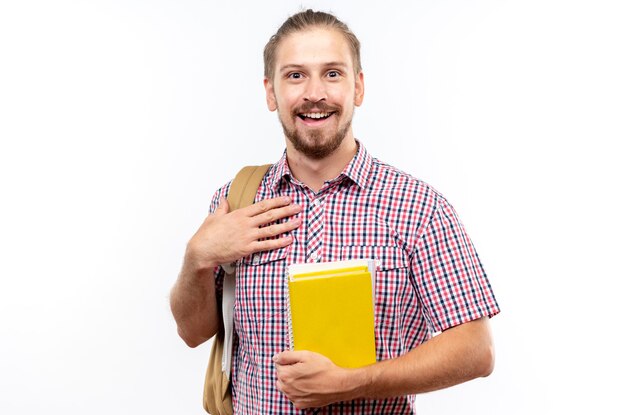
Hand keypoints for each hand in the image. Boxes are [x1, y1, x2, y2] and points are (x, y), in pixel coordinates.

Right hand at [186, 196, 301, 268]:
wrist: (202, 250)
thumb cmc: (206, 234)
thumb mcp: (214, 216)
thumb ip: (222, 208)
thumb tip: (225, 200)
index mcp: (239, 214)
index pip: (262, 205)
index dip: (276, 202)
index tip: (287, 199)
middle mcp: (246, 223)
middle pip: (270, 215)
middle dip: (286, 210)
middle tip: (298, 208)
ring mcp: (248, 236)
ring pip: (272, 229)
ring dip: (287, 225)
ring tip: (298, 222)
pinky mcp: (248, 248)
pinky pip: (267, 245)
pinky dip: (279, 242)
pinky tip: (288, 240)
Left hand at [274, 350, 353, 408]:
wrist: (338, 384)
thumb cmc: (323, 368)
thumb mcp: (306, 355)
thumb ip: (287, 355)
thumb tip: (276, 357)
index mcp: (286, 375)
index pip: (278, 364)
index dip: (289, 361)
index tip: (298, 361)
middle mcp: (287, 388)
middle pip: (281, 376)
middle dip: (288, 371)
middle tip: (303, 369)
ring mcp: (293, 398)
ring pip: (286, 387)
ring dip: (292, 382)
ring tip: (306, 378)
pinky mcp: (300, 404)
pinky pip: (293, 396)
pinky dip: (297, 392)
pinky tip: (308, 386)